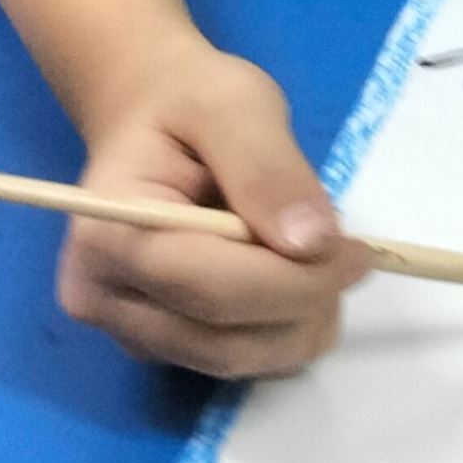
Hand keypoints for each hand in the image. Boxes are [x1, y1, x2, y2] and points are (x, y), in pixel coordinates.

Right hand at [62, 40, 369, 376]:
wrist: (150, 115)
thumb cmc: (188, 101)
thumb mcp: (235, 104)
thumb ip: (268, 169)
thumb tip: (312, 243)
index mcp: (110, 235)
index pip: (212, 289)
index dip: (296, 280)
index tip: (359, 252)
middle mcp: (104, 298)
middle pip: (226, 338)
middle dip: (306, 300)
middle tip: (351, 251)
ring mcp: (127, 330)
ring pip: (238, 360)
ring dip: (301, 320)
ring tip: (319, 256)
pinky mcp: (160, 344)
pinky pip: (238, 359)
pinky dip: (285, 329)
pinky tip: (294, 277)